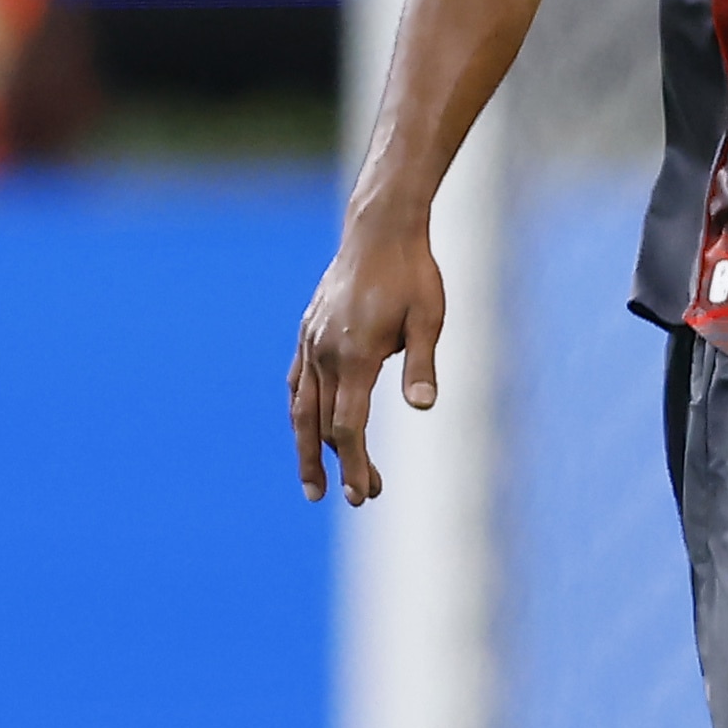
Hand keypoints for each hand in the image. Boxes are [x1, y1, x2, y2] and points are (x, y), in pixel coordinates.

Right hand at [292, 211, 444, 503]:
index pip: (348, 426)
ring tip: (315, 483)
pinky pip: (298, 382)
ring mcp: (311, 343)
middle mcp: (324, 353)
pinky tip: (308, 428)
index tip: (360, 495)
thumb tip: (423, 408)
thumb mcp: (429, 319)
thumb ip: (422, 365)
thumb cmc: (413, 275)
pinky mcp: (309, 332)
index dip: (353, 464)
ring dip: (309, 448)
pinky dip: (302, 411)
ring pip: (303, 408)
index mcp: (354, 355)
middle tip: (359, 496)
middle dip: (338, 464)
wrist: (379, 230)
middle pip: (323, 425)